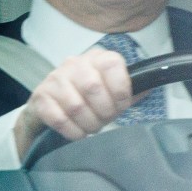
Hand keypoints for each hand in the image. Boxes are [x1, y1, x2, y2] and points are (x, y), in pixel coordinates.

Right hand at [14, 48, 132, 158]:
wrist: (49, 108)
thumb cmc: (88, 100)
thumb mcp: (111, 92)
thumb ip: (130, 90)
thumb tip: (151, 85)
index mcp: (96, 58)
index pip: (113, 64)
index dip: (121, 89)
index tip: (121, 105)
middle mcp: (74, 63)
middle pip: (93, 87)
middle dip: (103, 112)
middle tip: (103, 120)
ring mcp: (55, 79)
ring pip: (76, 106)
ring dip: (88, 124)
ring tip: (90, 127)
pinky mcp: (40, 97)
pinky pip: (59, 119)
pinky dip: (73, 132)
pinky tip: (77, 132)